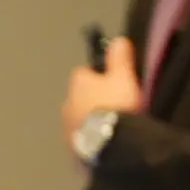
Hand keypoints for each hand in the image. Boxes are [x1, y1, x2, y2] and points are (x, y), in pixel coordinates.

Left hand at [61, 36, 141, 152]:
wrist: (108, 143)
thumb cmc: (116, 104)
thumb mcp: (123, 77)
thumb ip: (120, 58)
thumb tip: (118, 41)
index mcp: (77, 84)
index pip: (83, 73)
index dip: (98, 76)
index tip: (112, 81)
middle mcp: (66, 104)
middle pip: (79, 98)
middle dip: (92, 100)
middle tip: (114, 106)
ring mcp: (67, 128)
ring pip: (78, 119)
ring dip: (90, 120)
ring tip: (110, 127)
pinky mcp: (72, 148)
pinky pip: (81, 138)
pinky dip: (90, 138)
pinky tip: (104, 142)